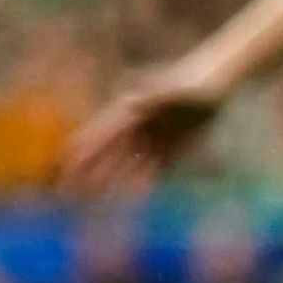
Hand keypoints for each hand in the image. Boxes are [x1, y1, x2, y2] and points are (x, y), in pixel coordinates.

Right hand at [61, 60, 231, 195]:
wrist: (217, 82)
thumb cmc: (195, 82)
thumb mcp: (176, 89)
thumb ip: (155, 96)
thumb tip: (131, 101)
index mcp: (131, 112)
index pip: (100, 133)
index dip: (82, 149)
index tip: (64, 162)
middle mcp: (138, 128)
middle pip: (108, 154)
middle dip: (89, 171)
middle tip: (68, 190)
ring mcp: (154, 139)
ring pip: (127, 165)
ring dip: (111, 181)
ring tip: (94, 200)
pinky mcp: (173, 149)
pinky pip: (153, 171)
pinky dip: (142, 185)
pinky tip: (134, 200)